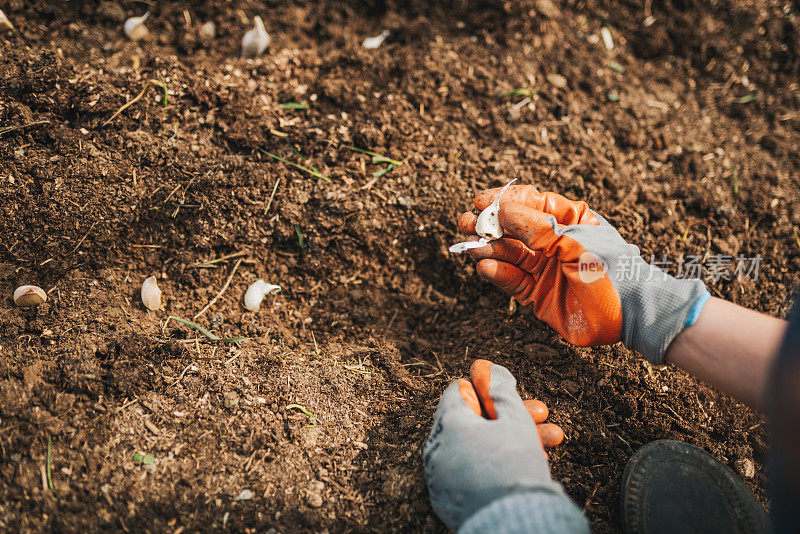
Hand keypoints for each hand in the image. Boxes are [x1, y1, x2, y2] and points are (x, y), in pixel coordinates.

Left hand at [423, 360, 565, 530]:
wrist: (513, 524)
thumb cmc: (513, 467)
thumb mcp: (513, 418)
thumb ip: (499, 388)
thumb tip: (486, 367)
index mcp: (447, 424)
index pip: (460, 391)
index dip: (489, 388)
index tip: (513, 395)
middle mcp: (436, 449)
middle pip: (472, 421)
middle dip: (510, 416)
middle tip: (541, 415)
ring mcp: (439, 477)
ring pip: (475, 448)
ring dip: (509, 440)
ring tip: (549, 443)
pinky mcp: (447, 500)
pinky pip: (469, 473)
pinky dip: (492, 465)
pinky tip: (524, 466)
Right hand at [457, 185, 708, 363]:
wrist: (633, 314)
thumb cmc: (613, 270)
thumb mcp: (574, 241)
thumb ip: (536, 227)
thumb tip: (502, 210)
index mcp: (568, 220)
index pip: (529, 202)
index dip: (504, 200)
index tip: (482, 201)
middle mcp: (553, 242)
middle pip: (512, 228)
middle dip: (489, 225)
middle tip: (468, 224)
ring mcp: (544, 268)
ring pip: (508, 254)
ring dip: (488, 248)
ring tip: (472, 247)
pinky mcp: (538, 295)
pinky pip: (512, 280)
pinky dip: (498, 273)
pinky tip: (486, 266)